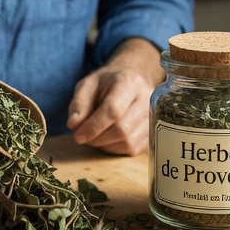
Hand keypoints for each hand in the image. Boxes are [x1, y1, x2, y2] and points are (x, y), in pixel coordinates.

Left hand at [66, 38, 162, 154]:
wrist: (132, 81)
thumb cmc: (107, 83)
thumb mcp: (88, 84)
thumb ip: (79, 103)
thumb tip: (74, 125)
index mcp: (129, 82)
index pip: (113, 110)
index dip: (93, 127)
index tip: (78, 136)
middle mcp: (147, 99)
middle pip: (122, 129)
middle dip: (97, 138)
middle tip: (84, 137)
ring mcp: (154, 116)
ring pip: (128, 142)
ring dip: (106, 145)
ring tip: (96, 136)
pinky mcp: (153, 131)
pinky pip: (133, 149)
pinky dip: (116, 149)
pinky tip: (108, 139)